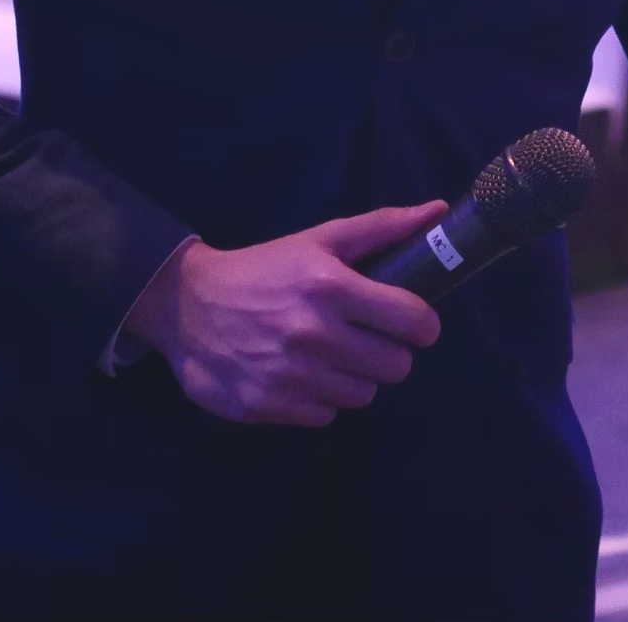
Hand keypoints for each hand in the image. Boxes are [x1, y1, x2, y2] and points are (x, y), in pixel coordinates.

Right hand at [126, 203, 446, 425]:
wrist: (188, 305)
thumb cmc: (266, 269)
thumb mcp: (321, 239)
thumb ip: (383, 227)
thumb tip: (440, 211)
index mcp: (332, 288)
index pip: (413, 321)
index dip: (423, 325)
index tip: (413, 324)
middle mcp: (315, 334)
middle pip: (396, 367)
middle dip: (389, 353)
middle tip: (367, 339)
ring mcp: (291, 374)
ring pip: (363, 396)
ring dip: (355, 378)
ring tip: (332, 356)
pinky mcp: (269, 405)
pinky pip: (326, 415)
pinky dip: (320, 399)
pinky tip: (302, 374)